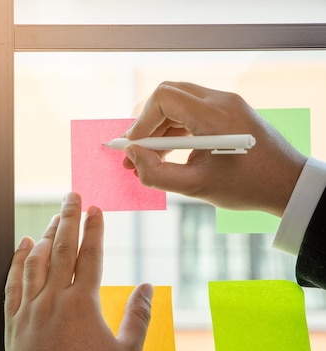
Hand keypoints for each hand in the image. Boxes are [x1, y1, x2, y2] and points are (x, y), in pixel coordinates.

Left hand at [4, 191, 153, 350]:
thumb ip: (139, 317)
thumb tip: (148, 288)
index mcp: (83, 304)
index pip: (90, 255)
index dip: (94, 229)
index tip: (96, 209)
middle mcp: (54, 300)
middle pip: (62, 249)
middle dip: (68, 218)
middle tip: (72, 195)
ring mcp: (30, 309)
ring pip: (36, 262)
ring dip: (47, 236)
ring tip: (54, 218)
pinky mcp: (13, 323)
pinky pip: (13, 284)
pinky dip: (18, 261)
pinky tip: (25, 246)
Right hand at [123, 81, 306, 216]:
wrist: (287, 184)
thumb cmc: (247, 187)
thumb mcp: (196, 187)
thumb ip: (156, 174)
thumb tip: (132, 155)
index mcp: (215, 116)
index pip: (164, 97)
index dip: (142, 121)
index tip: (134, 147)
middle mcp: (221, 101)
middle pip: (167, 95)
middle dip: (146, 123)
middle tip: (134, 151)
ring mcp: (225, 103)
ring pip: (177, 103)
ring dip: (158, 128)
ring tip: (146, 158)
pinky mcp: (227, 111)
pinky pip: (190, 111)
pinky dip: (173, 129)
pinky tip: (166, 152)